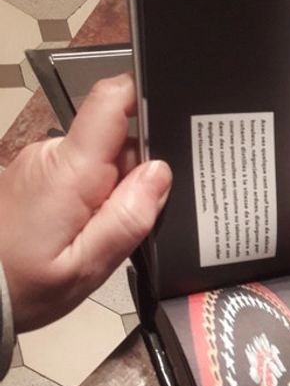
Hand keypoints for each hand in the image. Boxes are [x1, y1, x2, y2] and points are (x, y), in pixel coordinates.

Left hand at [0, 73, 171, 332]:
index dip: (143, 100)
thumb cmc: (25, 285)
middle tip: (132, 218)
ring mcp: (41, 163)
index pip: (110, 100)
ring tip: (101, 233)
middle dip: (136, 171)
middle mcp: (51, 155)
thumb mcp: (88, 267)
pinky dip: (95, 196)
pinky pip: (81, 172)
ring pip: (101, 158)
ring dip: (114, 189)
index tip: (168, 123)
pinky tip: (85, 230)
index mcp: (69, 171)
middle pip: (116, 137)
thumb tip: (160, 174)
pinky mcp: (37, 175)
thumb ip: (127, 219)